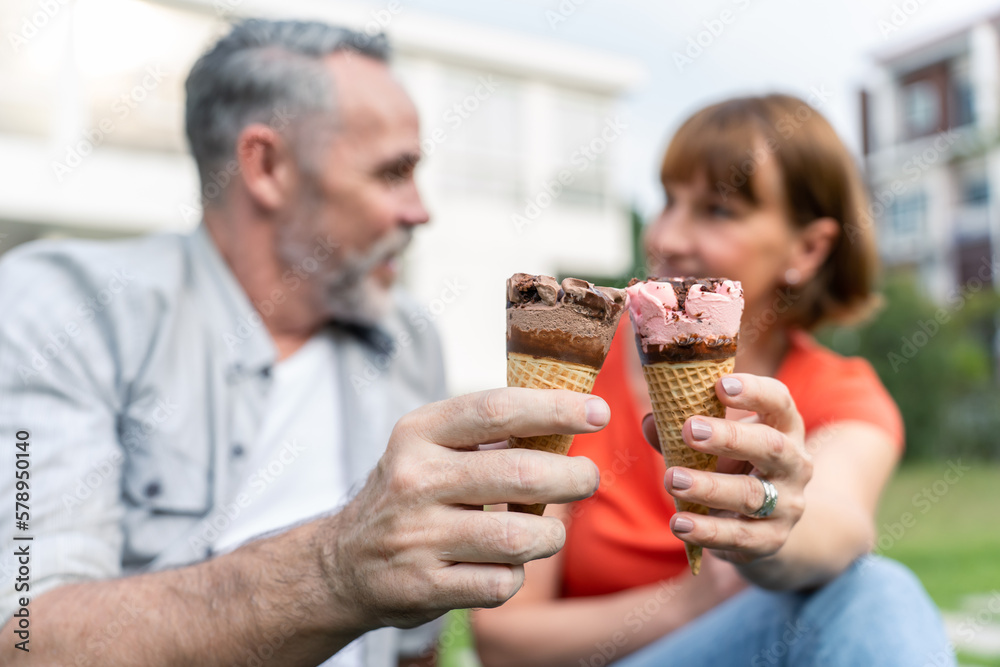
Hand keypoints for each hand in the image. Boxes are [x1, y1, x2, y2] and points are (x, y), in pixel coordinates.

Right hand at [325, 388, 605, 628]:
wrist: (342, 563)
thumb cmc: (409, 495)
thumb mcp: (429, 447)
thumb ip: (487, 432)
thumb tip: (569, 414)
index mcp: (419, 433)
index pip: (496, 410)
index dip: (554, 408)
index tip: (597, 411)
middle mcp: (414, 480)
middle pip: (519, 474)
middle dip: (571, 477)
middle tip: (587, 477)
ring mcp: (416, 536)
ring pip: (517, 537)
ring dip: (549, 535)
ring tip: (547, 531)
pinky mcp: (422, 586)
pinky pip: (499, 583)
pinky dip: (515, 575)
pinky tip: (505, 565)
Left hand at [642, 373, 811, 564]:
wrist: (768, 525)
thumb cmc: (735, 468)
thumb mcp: (716, 446)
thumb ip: (683, 434)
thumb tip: (651, 422)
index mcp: (783, 428)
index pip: (779, 402)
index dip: (754, 391)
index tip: (720, 385)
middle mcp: (794, 464)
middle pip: (770, 446)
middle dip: (729, 437)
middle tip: (688, 429)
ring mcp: (787, 504)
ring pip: (751, 494)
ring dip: (708, 486)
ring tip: (672, 479)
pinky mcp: (771, 539)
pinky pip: (738, 535)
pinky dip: (707, 530)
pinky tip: (679, 523)